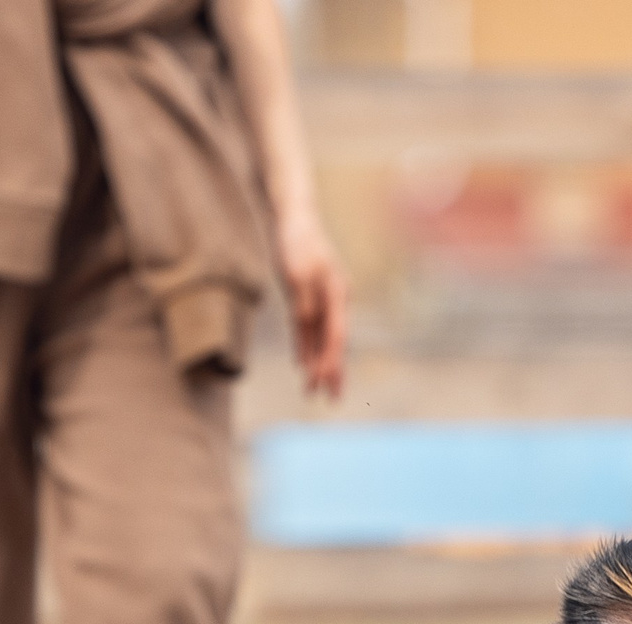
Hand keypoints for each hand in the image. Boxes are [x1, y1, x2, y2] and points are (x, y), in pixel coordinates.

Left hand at [277, 213, 347, 398]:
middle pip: (334, 342)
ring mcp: (323, 299)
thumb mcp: (296, 270)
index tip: (325, 382)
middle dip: (332, 371)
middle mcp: (335, 300)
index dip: (331, 360)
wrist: (295, 216)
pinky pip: (309, 328)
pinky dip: (306, 346)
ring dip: (318, 363)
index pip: (336, 335)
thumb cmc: (297, 240)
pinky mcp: (309, 297)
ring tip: (314, 389)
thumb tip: (306, 324)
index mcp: (337, 294)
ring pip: (321, 338)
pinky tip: (303, 363)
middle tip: (330, 399)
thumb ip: (303, 300)